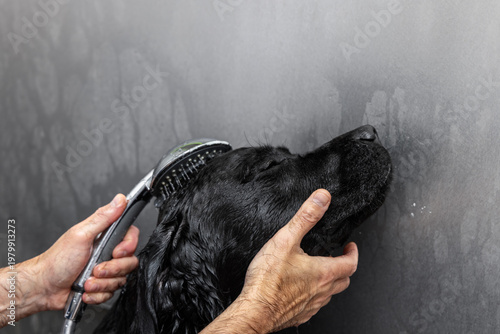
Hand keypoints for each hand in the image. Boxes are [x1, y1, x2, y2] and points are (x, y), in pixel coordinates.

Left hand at [31, 194, 138, 309]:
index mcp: (105, 236)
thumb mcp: (81, 234)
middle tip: (95, 269)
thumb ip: (104, 217)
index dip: (128, 246)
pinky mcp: (103, 286)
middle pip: (130, 261)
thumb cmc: (58, 260)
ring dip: (102, 283)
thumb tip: (120, 199)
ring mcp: (107, 270)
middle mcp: (108, 252)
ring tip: (86, 281)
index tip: (116, 252)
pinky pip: (112, 293)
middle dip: (112, 269)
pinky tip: (86, 290)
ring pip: (121, 279)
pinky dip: (97, 294)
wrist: (45, 287)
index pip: (132, 236)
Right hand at [201, 189, 357, 333]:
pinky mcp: (299, 315)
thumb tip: (322, 198)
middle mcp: (321, 291)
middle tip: (337, 258)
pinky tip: (301, 290)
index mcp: (323, 272)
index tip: (350, 246)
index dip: (352, 253)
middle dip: (343, 267)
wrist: (255, 310)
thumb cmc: (267, 280)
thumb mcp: (286, 239)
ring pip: (330, 295)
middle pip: (344, 280)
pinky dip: (314, 296)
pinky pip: (314, 306)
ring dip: (330, 282)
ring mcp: (311, 306)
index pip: (350, 263)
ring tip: (319, 272)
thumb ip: (306, 217)